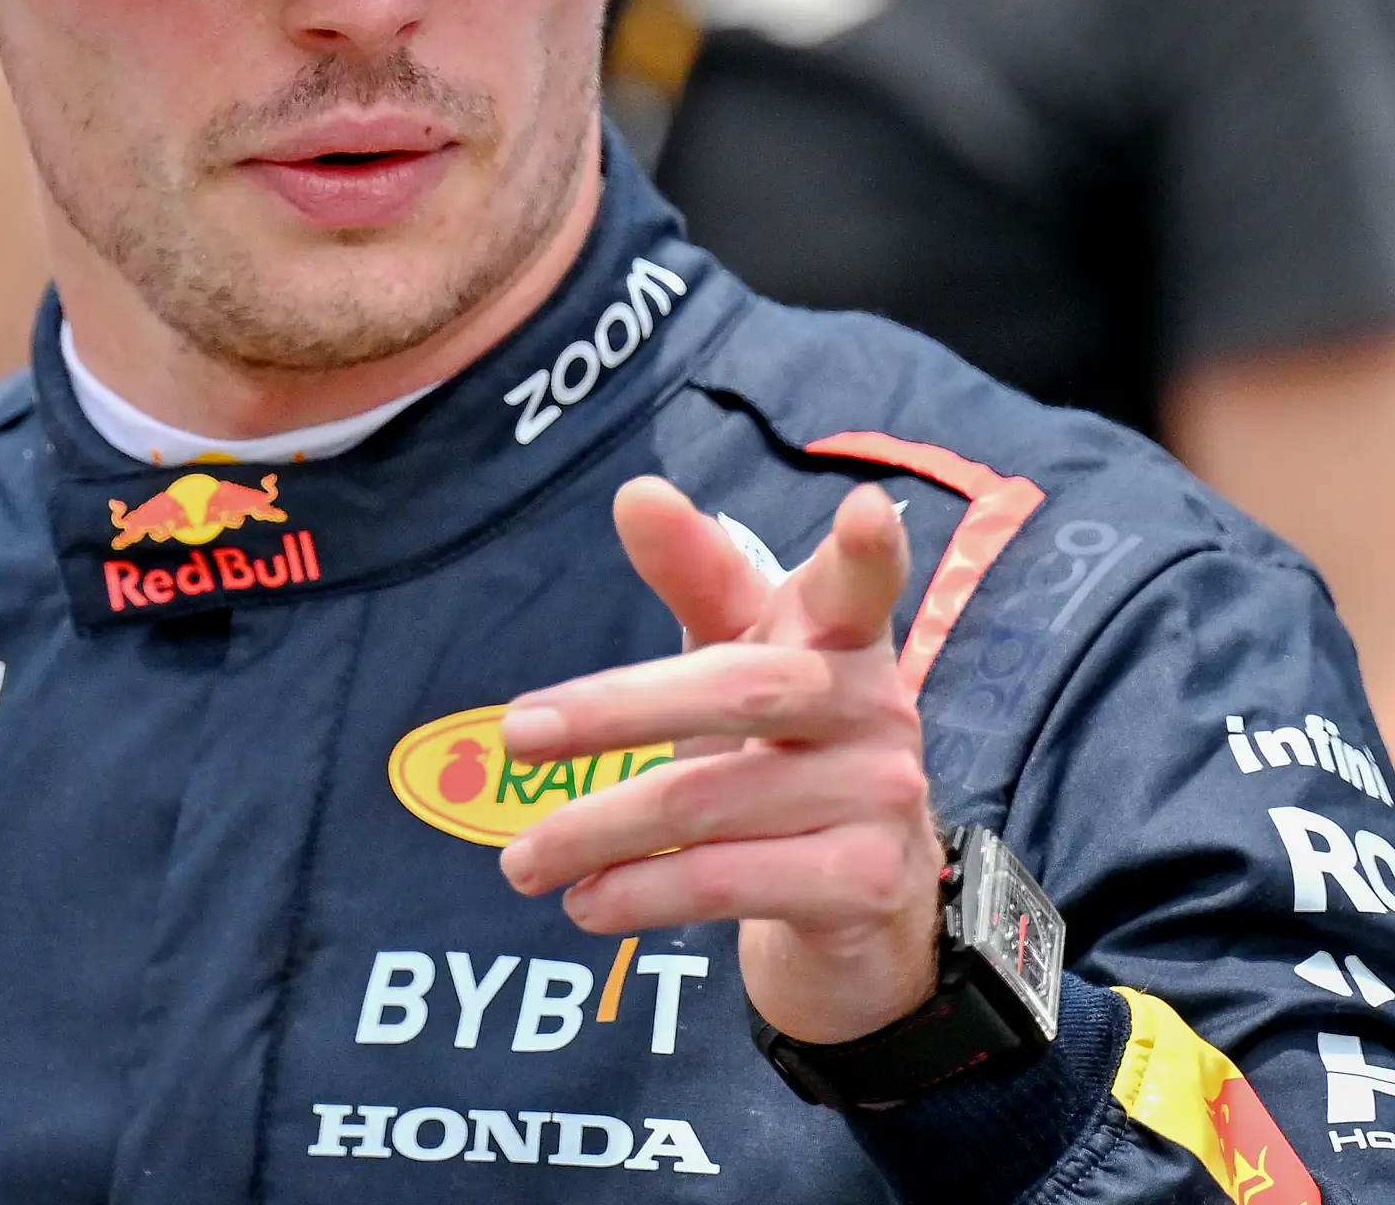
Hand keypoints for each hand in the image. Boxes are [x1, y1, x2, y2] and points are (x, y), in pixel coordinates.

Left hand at [497, 479, 944, 1044]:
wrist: (857, 900)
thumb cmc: (781, 752)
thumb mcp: (738, 660)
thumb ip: (695, 580)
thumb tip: (635, 493)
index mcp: (844, 637)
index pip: (859, 584)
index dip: (865, 550)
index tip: (865, 507)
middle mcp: (877, 706)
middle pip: (738, 691)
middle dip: (618, 710)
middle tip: (514, 734)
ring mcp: (879, 796)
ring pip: (710, 802)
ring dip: (597, 830)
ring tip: (521, 860)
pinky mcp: (863, 882)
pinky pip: (726, 881)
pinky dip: (640, 892)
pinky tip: (586, 902)